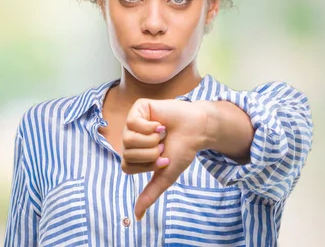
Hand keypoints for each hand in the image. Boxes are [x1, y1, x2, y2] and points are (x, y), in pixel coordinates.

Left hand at [122, 98, 214, 219]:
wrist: (197, 129)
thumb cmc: (182, 150)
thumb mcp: (166, 175)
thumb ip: (150, 193)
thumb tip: (137, 216)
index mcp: (135, 154)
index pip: (127, 167)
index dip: (148, 166)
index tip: (164, 159)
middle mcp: (131, 138)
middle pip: (127, 154)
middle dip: (151, 153)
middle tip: (164, 145)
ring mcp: (133, 123)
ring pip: (129, 139)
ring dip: (152, 140)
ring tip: (163, 134)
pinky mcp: (138, 108)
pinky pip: (133, 123)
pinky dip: (150, 126)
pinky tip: (160, 123)